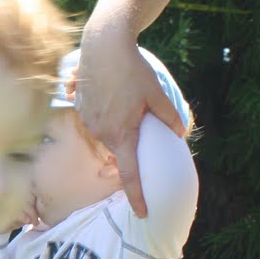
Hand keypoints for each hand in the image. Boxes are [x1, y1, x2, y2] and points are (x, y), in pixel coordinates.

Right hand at [75, 27, 187, 217]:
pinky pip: (97, 121)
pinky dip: (107, 114)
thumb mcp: (156, 93)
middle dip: (130, 143)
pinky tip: (112, 92)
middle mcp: (102, 132)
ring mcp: (89, 121)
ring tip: (124, 98)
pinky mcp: (81, 109)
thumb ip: (168, 117)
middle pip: (120, 149)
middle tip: (139, 117)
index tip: (142, 212)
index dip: (137, 195)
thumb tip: (178, 133)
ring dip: (119, 126)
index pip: (130, 174)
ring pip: (108, 134)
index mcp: (122, 134)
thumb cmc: (131, 69)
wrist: (103, 45)